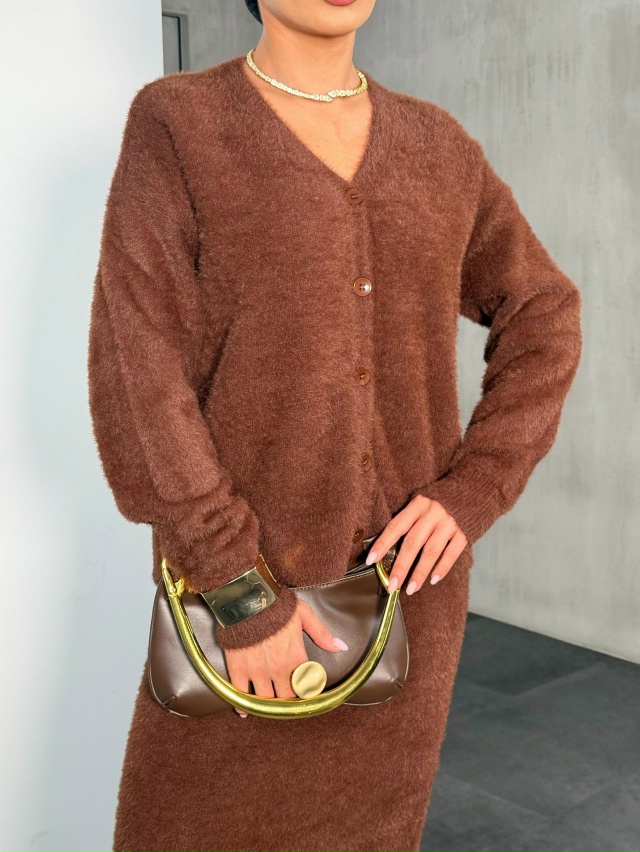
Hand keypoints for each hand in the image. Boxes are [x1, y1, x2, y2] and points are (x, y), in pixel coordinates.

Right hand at [222, 597, 348, 716]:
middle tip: (286, 699)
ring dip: (267, 704)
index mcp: (295, 657)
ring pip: (264, 700)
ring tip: (268, 704)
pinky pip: (240, 695)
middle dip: (287, 699)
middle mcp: (277, 669)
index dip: (306, 690)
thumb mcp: (304, 614)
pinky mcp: (238, 669)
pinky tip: (245, 710)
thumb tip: (340, 646)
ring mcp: (257, 671)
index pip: (306, 685)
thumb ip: (322, 633)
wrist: (247, 600)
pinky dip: (243, 705)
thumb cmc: (275, 606)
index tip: (305, 692)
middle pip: (285, 697)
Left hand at [366, 495, 467, 594]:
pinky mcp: (463, 533)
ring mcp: (449, 524)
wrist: (467, 496)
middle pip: (413, 543)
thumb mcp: (419, 506)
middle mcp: (433, 513)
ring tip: (411, 588)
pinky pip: (451, 554)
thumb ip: (407, 522)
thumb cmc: (436, 505)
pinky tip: (433, 580)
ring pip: (431, 552)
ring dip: (420, 573)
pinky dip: (442, 568)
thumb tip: (386, 551)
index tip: (371, 560)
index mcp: (417, 505)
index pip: (396, 526)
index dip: (382, 543)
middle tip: (391, 585)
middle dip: (401, 566)